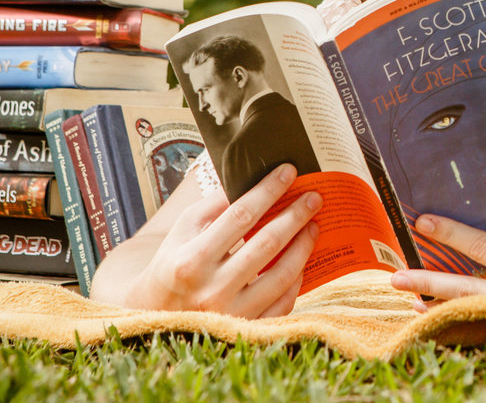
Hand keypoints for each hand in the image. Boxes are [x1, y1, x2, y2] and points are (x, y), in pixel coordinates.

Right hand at [123, 163, 321, 316]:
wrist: (155, 314)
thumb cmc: (174, 263)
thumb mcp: (184, 230)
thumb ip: (216, 205)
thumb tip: (255, 179)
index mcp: (191, 260)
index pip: (240, 216)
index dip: (268, 191)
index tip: (289, 171)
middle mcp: (211, 290)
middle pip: (267, 243)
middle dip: (296, 215)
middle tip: (314, 197)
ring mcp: (231, 314)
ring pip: (282, 275)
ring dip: (304, 245)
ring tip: (313, 224)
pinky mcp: (246, 330)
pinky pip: (284, 302)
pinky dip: (297, 278)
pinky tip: (302, 259)